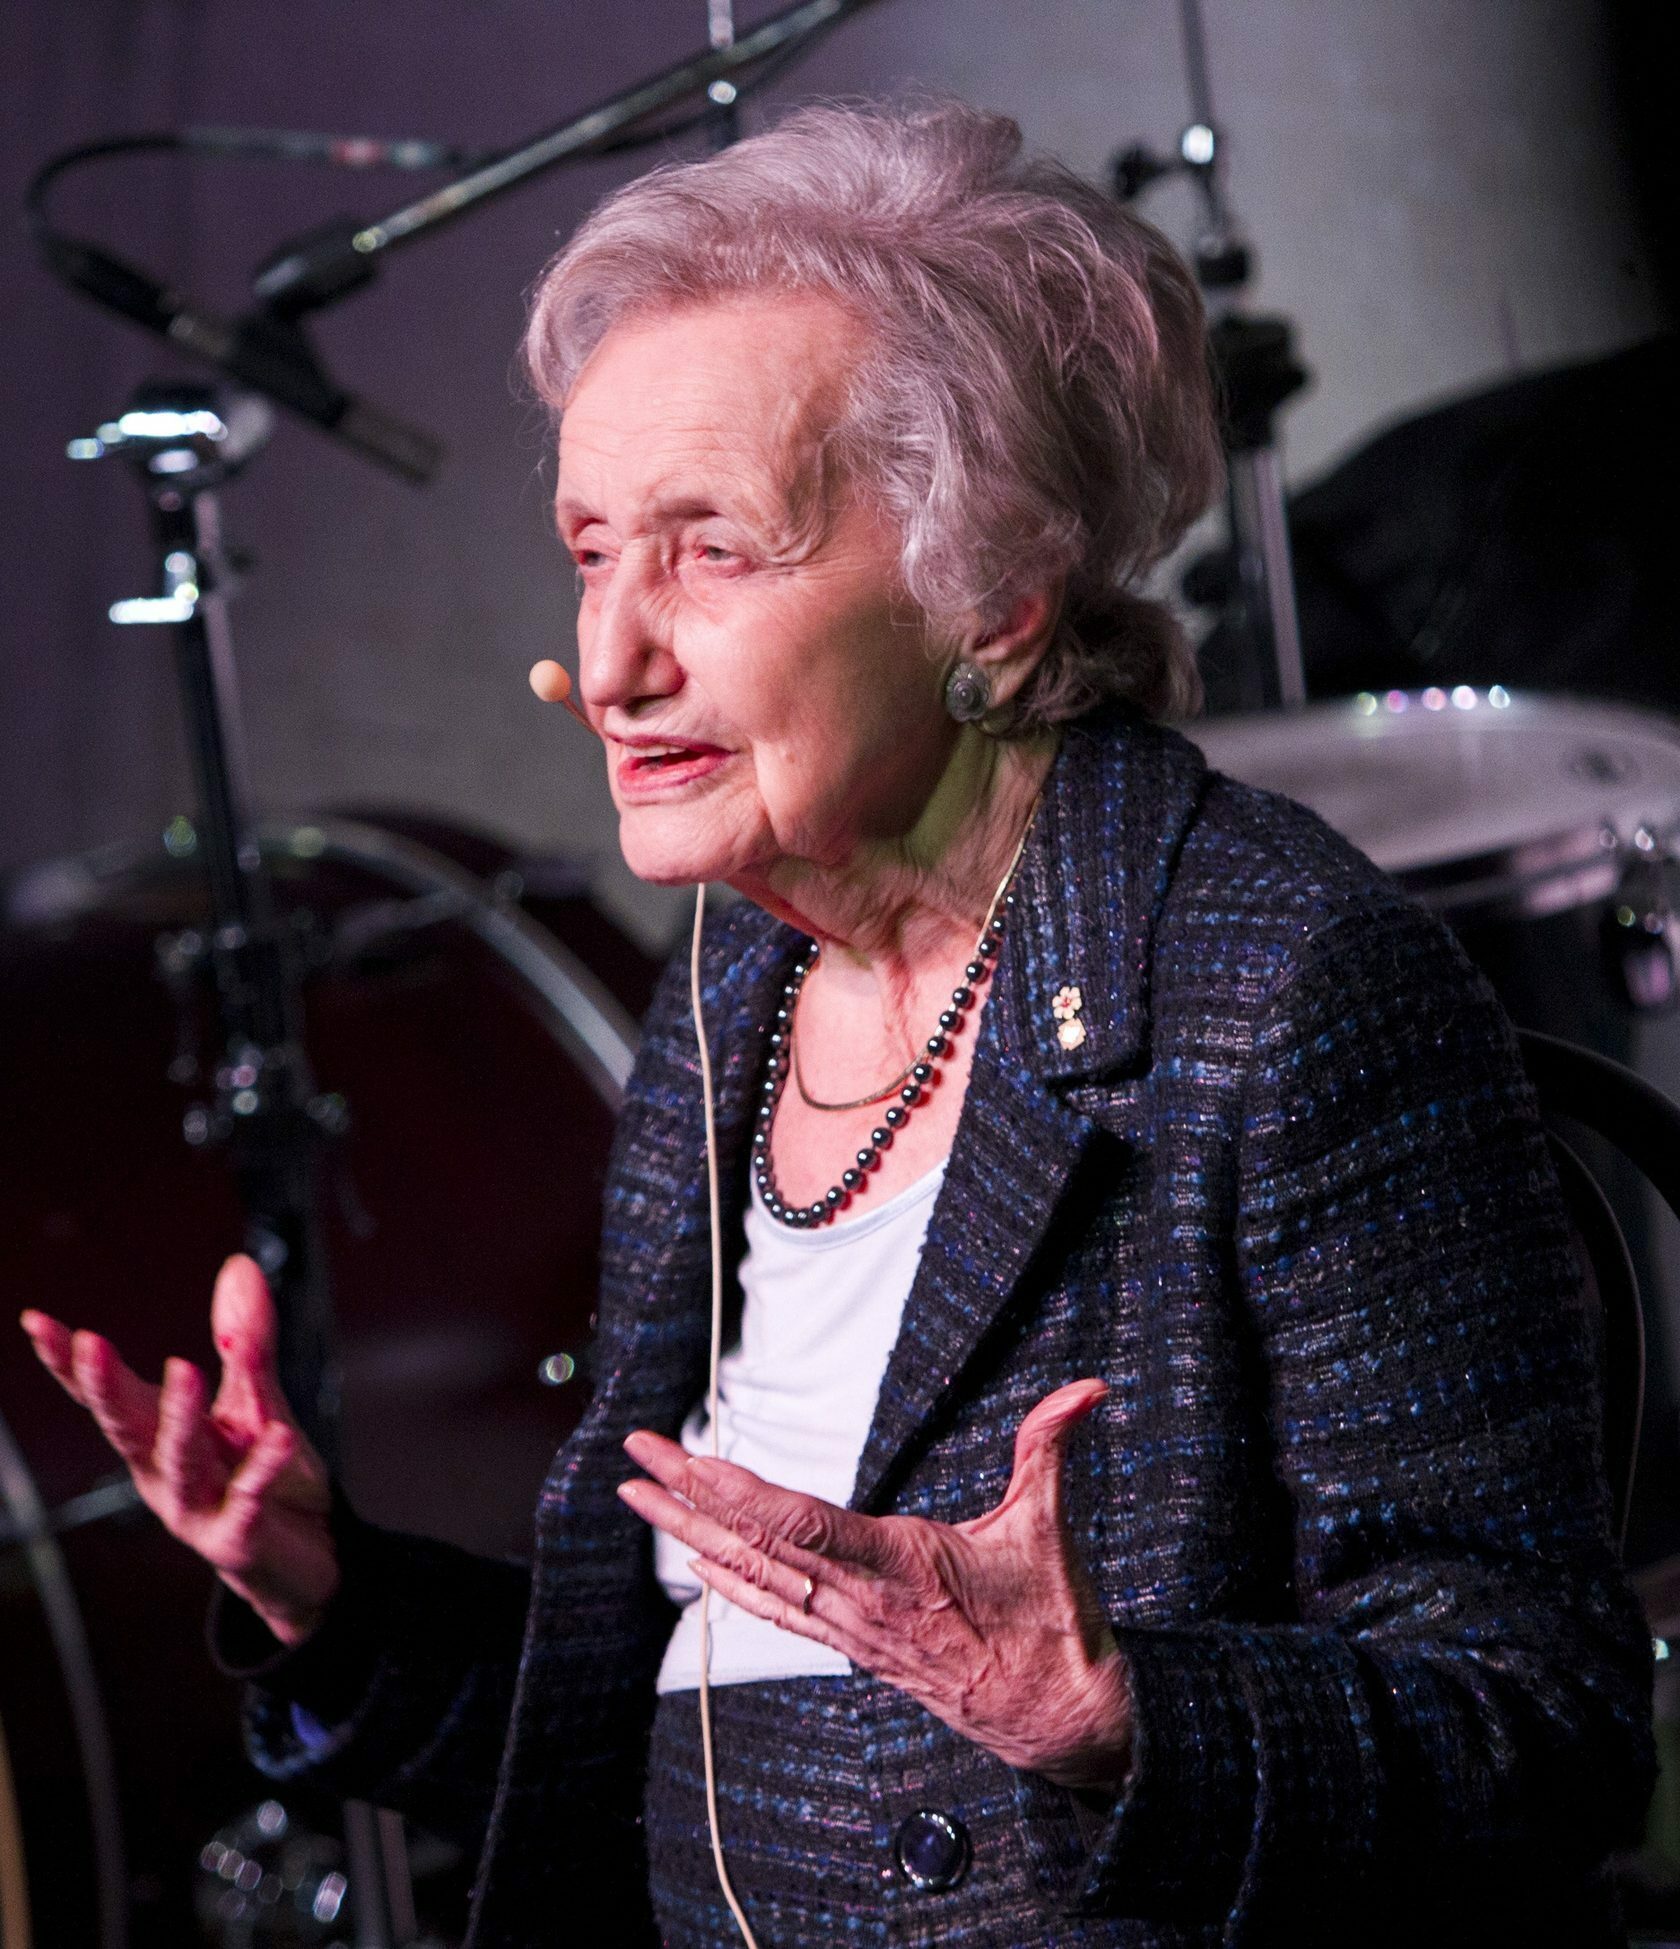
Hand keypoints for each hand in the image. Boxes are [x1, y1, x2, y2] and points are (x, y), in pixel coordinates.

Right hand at [19, 1255, 338, 1646]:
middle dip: (106, 1387)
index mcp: (159, 1438)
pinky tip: (279, 1436)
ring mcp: (196, 1509)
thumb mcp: (258, 1400)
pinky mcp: (236, 1537)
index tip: (38, 1322)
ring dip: (179, 1417)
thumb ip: (245, 1340)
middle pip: (127, 1427)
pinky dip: (261, 1467)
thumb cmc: (268, 1475)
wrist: (312, 1554)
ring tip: (186, 1369)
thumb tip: (238, 1265)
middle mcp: (163, 1473)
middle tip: (90, 1343)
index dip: (71, 1365)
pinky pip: (248, 1498)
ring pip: (179, 1461)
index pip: (109, 1396)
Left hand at [618, 1378, 1130, 1788]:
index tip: (689, 1461)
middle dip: (688, 1497)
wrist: (1058, 1724)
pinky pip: (775, 1612)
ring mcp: (849, 1628)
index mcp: (901, 1567)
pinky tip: (694, 1562)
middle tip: (634, 1455)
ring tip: (640, 1495)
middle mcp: (860, 1601)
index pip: (802, 1525)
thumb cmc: (1052, 1626)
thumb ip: (1052, 1448)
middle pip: (755, 1545)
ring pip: (752, 1577)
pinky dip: (728, 1583)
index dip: (739, 1493)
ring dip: (689, 1534)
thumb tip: (1087, 1388)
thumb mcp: (1048, 1528)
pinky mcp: (853, 1645)